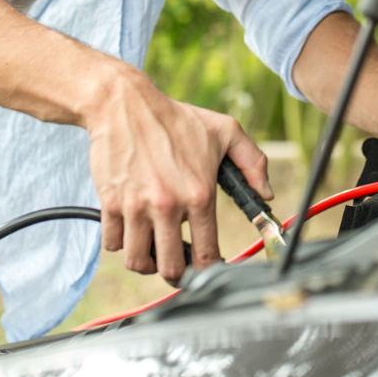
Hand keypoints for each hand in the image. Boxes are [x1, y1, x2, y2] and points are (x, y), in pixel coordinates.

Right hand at [84, 66, 270, 285]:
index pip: (207, 256)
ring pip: (138, 262)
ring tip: (151, 245)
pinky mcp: (110, 202)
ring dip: (145, 259)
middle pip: (171, 270)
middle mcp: (168, 205)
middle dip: (176, 272)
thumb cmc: (174, 117)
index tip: (204, 269)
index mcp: (199, 194)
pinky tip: (129, 226)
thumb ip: (253, 162)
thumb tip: (267, 194)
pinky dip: (119, 241)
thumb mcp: (224, 130)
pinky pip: (112, 243)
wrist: (123, 104)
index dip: (208, 271)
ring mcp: (136, 206)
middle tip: (176, 260)